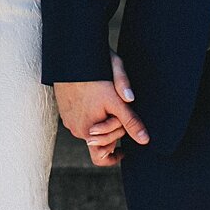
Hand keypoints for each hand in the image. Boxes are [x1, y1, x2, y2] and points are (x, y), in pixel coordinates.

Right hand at [54, 53, 146, 168]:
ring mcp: (70, 122)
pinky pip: (80, 125)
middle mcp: (78, 129)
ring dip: (102, 126)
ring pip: (91, 133)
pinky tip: (96, 104)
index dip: (117, 147)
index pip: (105, 154)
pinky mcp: (65, 114)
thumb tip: (144, 139)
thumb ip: (130, 118)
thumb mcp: (117, 95)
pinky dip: (90, 119)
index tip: (124, 151)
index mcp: (91, 127)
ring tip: (108, 106)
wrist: (71, 55)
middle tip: (119, 113)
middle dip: (112, 133)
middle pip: (100, 143)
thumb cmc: (95, 71)